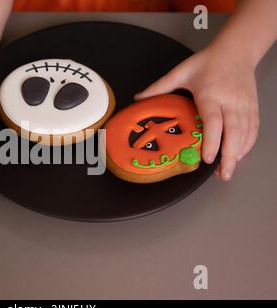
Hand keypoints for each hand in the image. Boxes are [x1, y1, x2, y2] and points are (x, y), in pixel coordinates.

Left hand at [135, 47, 258, 180]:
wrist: (237, 49)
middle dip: (229, 155)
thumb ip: (159, 87)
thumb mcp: (181, 72)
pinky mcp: (252, 106)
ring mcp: (243, 104)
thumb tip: (138, 98)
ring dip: (238, 153)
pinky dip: (248, 143)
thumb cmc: (208, 61)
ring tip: (227, 170)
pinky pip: (253, 128)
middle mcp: (230, 101)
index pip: (213, 121)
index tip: (208, 158)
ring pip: (245, 133)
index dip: (212, 141)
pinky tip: (239, 155)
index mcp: (211, 93)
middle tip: (222, 174)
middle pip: (233, 132)